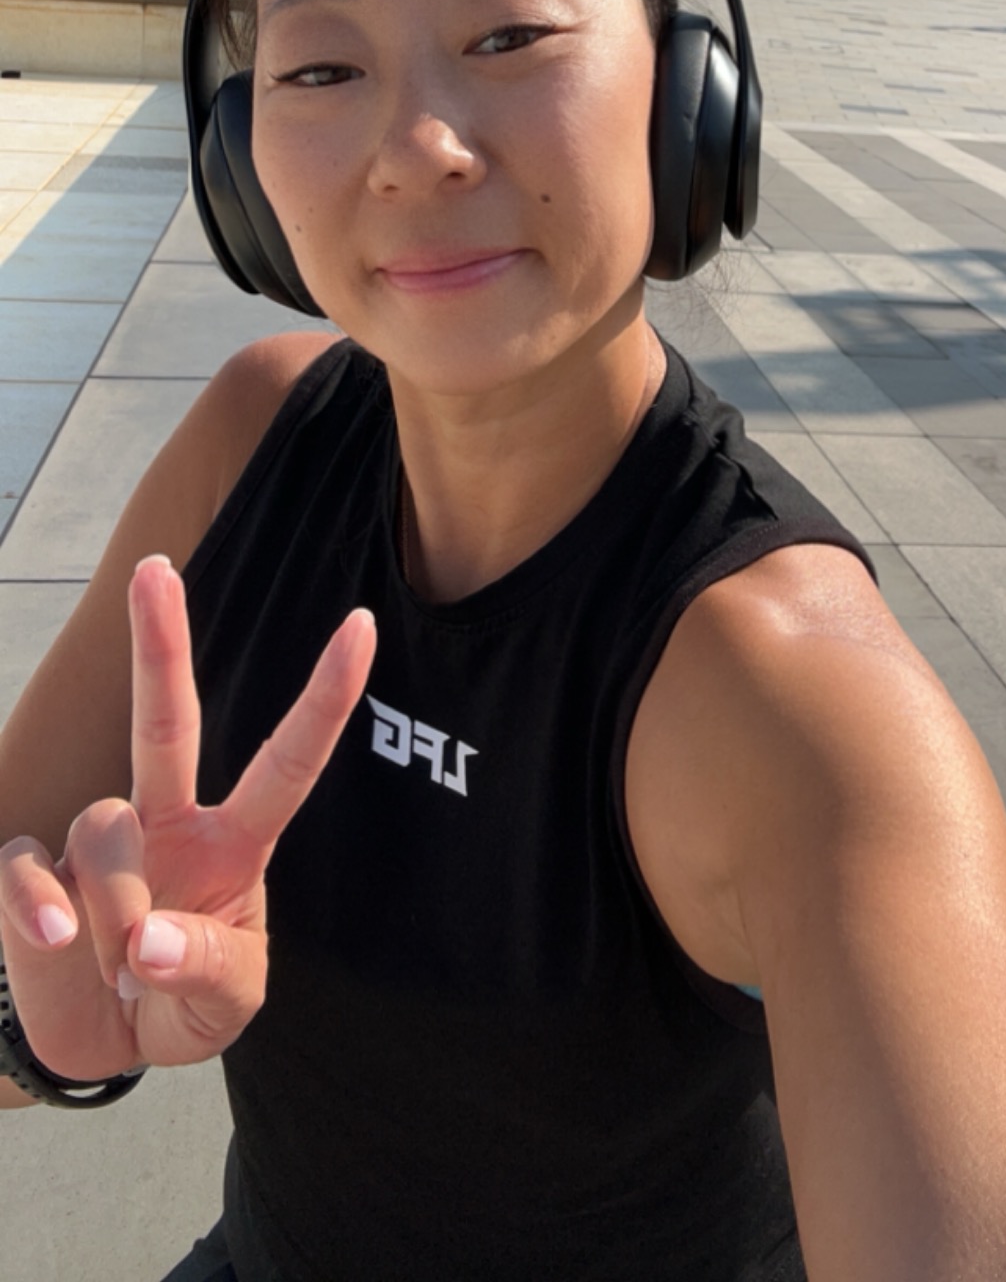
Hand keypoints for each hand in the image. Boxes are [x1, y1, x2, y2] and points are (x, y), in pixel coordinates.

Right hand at [0, 555, 375, 1081]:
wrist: (98, 1047)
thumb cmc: (183, 1007)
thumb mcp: (226, 1008)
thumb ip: (204, 970)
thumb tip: (151, 939)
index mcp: (233, 841)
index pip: (288, 759)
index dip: (326, 696)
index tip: (363, 625)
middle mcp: (166, 821)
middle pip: (165, 719)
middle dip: (160, 642)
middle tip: (154, 568)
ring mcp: (96, 840)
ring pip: (104, 831)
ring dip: (113, 913)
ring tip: (122, 970)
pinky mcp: (33, 870)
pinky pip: (29, 863)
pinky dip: (36, 905)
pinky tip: (48, 938)